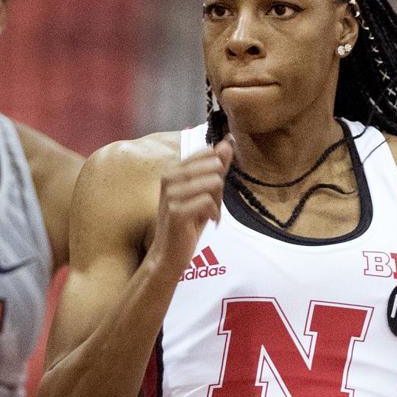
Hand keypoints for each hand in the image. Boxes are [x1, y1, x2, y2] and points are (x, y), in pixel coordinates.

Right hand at [149, 136, 233, 276]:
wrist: (169, 255)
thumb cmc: (188, 223)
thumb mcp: (204, 192)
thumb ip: (216, 166)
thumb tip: (228, 142)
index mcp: (173, 169)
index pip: (209, 154)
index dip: (219, 173)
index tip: (211, 191)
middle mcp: (168, 178)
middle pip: (215, 167)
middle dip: (220, 189)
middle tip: (209, 206)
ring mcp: (170, 194)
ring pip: (214, 183)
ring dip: (218, 203)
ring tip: (208, 215)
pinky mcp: (176, 211)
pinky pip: (209, 202)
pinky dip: (215, 215)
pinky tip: (207, 223)